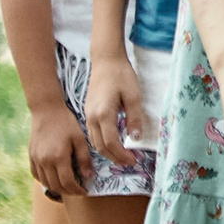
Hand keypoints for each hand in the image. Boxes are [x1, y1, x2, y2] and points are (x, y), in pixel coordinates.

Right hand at [27, 101, 90, 197]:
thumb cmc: (66, 123)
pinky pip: (36, 175)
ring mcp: (36, 159)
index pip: (67, 182)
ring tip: (68, 187)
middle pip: (56, 185)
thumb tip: (88, 176)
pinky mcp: (31, 156)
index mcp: (59, 157)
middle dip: (68, 192)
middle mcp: (45, 161)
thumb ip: (84, 159)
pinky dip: (45, 181)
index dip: (77, 190)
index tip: (85, 191)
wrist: (47, 111)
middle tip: (78, 191)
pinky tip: (54, 179)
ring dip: (57, 188)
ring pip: (45, 182)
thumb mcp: (80, 139)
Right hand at [86, 51, 148, 165]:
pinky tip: (112, 145)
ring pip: (94, 142)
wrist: (106, 61)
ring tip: (123, 157)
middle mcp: (92, 117)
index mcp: (103, 114)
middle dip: (115, 158)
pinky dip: (102, 144)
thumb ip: (135, 117)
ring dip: (108, 153)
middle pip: (100, 146)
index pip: (110, 143)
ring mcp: (88, 115)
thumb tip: (136, 138)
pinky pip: (92, 134)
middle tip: (130, 162)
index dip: (122, 155)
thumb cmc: (121, 75)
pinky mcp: (88, 113)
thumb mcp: (133, 95)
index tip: (134, 160)